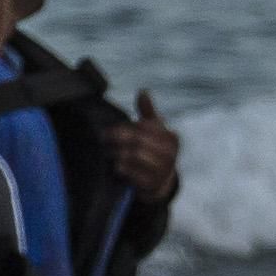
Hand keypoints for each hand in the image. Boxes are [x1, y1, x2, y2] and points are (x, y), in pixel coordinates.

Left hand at [109, 89, 180, 209]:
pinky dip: (121, 168)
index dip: (126, 127)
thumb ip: (148, 112)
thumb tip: (143, 91)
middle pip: (138, 140)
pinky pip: (132, 174)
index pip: (145, 127)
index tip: (110, 129)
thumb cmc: (154, 150)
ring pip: (134, 156)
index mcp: (171, 138)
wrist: (160, 181)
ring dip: (117, 153)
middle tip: (103, 138)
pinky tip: (114, 165)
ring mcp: (162, 170)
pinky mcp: (152, 185)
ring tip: (106, 151)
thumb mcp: (155, 130)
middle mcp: (170, 154)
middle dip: (118, 138)